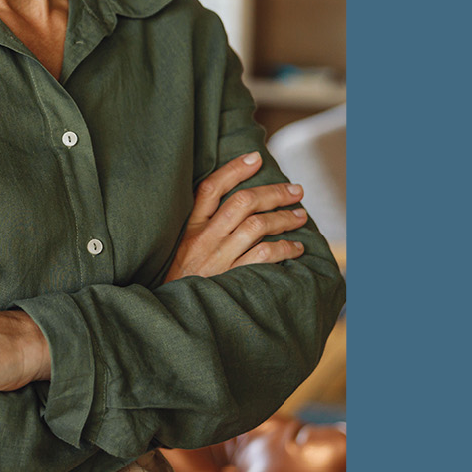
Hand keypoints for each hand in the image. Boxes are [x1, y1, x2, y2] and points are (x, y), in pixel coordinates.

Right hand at [164, 151, 308, 282]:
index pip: (211, 187)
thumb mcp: (180, 246)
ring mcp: (218, 258)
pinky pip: (264, 256)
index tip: (256, 158)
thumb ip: (202, 226)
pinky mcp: (231, 279)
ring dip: (284, 218)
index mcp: (190, 226)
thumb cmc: (180, 277)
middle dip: (274, 192)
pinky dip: (284, 248)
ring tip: (300, 216)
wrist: (172, 314)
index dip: (234, 169)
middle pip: (243, 202)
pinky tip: (296, 247)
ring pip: (257, 226)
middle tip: (295, 190)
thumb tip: (236, 204)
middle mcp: (204, 238)